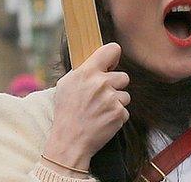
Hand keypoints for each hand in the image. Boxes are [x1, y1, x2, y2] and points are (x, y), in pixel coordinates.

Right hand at [40, 42, 130, 172]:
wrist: (70, 141)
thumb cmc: (66, 112)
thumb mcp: (66, 85)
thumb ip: (82, 72)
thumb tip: (95, 63)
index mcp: (87, 72)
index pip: (112, 50)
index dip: (113, 57)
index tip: (110, 65)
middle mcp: (101, 83)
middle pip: (124, 76)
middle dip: (115, 86)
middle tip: (102, 96)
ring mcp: (112, 99)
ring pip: (125, 95)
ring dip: (116, 102)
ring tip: (101, 110)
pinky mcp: (119, 114)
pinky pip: (125, 111)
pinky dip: (117, 116)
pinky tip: (104, 120)